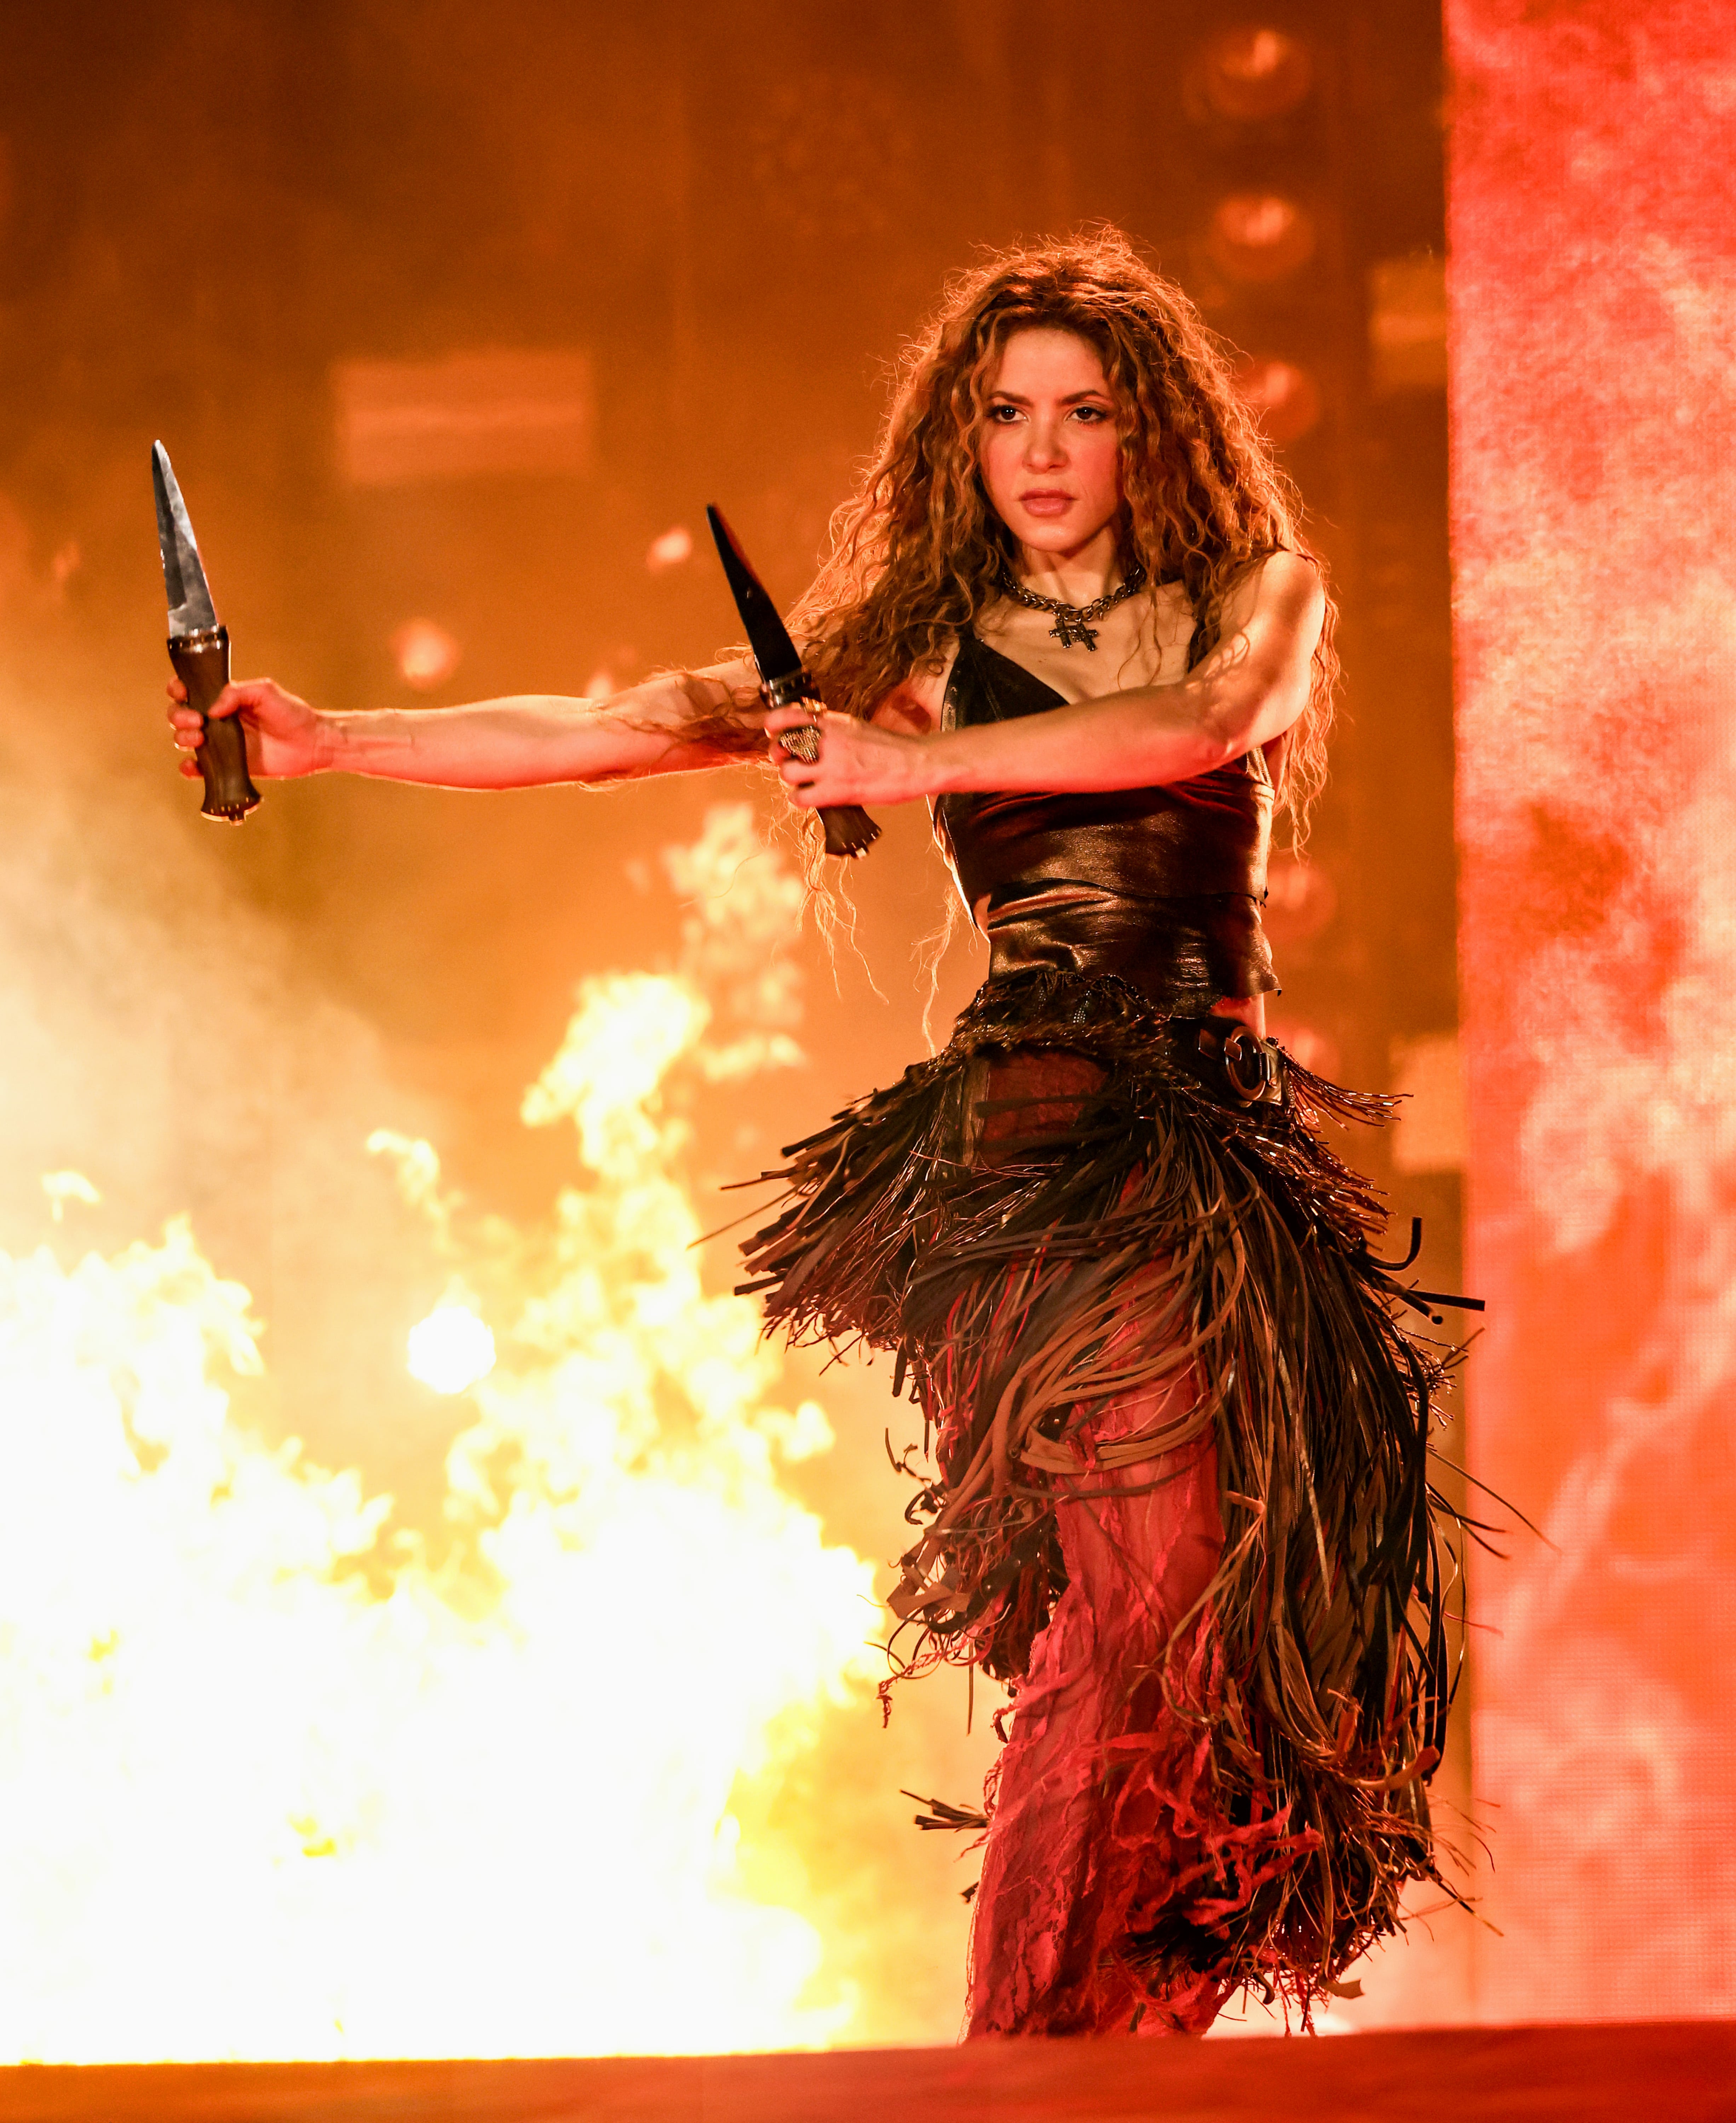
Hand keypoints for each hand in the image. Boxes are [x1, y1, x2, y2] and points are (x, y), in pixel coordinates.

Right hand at [165, 675, 327, 780]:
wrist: (311, 743)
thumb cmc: (291, 714)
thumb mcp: (265, 692)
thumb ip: (237, 693)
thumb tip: (211, 709)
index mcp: (223, 699)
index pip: (190, 690)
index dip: (178, 689)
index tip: (182, 692)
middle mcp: (217, 720)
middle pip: (180, 715)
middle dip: (179, 715)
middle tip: (198, 720)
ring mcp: (220, 743)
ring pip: (185, 739)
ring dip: (183, 737)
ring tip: (200, 738)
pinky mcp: (227, 765)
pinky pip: (200, 768)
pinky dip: (190, 768)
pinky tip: (193, 766)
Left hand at [764, 705, 934, 809]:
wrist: (915, 764)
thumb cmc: (890, 747)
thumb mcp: (856, 727)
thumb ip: (831, 728)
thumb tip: (809, 732)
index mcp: (832, 722)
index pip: (787, 716)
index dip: (774, 725)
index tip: (773, 731)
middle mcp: (827, 742)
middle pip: (781, 747)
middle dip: (781, 755)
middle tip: (789, 760)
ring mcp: (831, 767)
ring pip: (787, 773)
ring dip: (792, 778)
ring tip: (804, 780)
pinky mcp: (836, 791)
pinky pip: (799, 797)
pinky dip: (799, 798)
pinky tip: (810, 796)